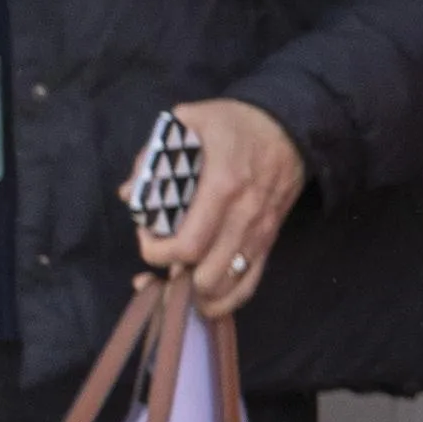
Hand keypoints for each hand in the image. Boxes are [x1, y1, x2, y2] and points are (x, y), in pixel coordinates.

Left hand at [139, 99, 304, 323]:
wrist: (291, 129)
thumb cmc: (235, 124)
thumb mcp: (190, 121)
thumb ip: (155, 155)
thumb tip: (132, 195)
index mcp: (222, 187)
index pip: (187, 245)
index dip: (156, 251)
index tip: (146, 233)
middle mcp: (245, 217)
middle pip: (206, 275)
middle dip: (175, 277)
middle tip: (164, 256)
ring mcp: (260, 233)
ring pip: (228, 286)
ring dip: (199, 293)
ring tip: (180, 279)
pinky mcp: (270, 242)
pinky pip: (251, 284)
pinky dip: (226, 300)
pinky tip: (206, 299)